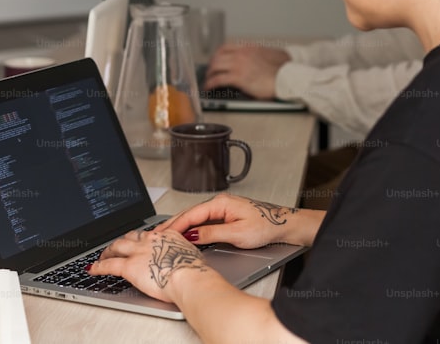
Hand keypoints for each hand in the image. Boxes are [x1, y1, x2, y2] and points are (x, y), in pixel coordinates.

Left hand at [89, 228, 208, 302]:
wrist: (188, 277)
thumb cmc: (194, 271)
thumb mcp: (192, 255)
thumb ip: (182, 254)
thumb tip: (184, 259)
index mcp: (165, 236)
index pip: (148, 234)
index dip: (140, 238)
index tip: (137, 241)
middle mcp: (149, 240)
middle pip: (130, 236)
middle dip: (121, 241)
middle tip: (116, 247)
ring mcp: (137, 251)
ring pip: (117, 246)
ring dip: (108, 251)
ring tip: (102, 256)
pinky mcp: (128, 266)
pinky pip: (109, 265)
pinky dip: (98, 266)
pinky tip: (92, 269)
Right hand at [156, 193, 300, 248]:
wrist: (283, 224)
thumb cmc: (265, 226)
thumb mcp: (237, 233)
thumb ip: (212, 233)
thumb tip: (191, 235)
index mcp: (220, 203)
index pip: (191, 215)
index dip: (175, 225)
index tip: (162, 234)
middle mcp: (219, 202)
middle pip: (190, 214)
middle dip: (172, 225)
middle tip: (155, 235)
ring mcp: (221, 208)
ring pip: (195, 217)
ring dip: (180, 226)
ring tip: (165, 236)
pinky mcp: (224, 215)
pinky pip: (202, 220)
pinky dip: (191, 227)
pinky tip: (184, 234)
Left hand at [202, 44, 290, 98]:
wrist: (287, 77)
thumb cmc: (282, 69)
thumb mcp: (270, 54)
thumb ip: (259, 55)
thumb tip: (256, 59)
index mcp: (248, 47)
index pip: (226, 47)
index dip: (217, 55)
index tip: (215, 60)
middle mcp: (241, 54)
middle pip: (217, 57)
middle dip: (211, 65)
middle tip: (209, 72)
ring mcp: (239, 65)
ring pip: (215, 67)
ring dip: (209, 74)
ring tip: (207, 81)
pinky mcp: (238, 78)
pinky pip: (218, 79)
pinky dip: (211, 83)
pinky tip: (209, 87)